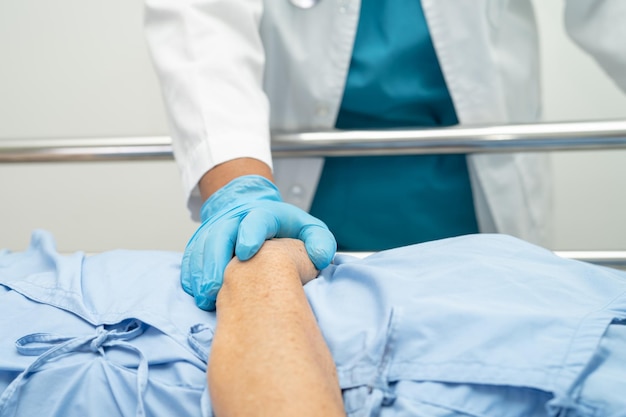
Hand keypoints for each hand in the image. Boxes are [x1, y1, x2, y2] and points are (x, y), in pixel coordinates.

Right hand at [181, 175, 335, 309]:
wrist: (253, 213)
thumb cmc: (284, 229)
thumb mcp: (309, 229)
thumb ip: (320, 242)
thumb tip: (321, 257)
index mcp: (265, 214)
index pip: (256, 219)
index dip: (250, 233)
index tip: (246, 252)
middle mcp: (236, 219)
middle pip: (220, 234)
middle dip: (216, 260)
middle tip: (216, 288)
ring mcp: (216, 230)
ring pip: (202, 247)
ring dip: (201, 272)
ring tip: (206, 297)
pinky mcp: (202, 242)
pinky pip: (191, 257)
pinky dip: (192, 275)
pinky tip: (197, 293)